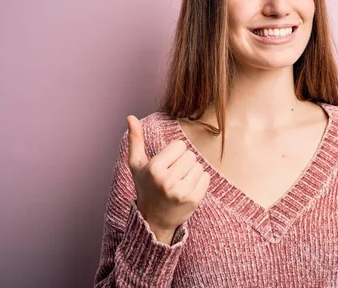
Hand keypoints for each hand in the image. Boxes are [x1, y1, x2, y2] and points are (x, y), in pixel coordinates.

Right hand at [126, 115, 209, 240]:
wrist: (154, 220)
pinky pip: (206, 178)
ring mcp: (181, 192)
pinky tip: (187, 189)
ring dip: (192, 172)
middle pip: (191, 155)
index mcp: (154, 169)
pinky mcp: (193, 200)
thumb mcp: (137, 165)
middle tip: (173, 175)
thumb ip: (135, 140)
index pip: (179, 145)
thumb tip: (131, 116)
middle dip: (184, 162)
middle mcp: (167, 181)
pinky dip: (200, 181)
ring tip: (180, 182)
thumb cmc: (146, 187)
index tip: (167, 164)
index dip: (174, 153)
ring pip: (199, 166)